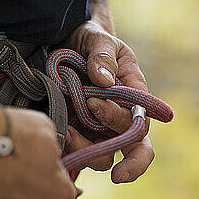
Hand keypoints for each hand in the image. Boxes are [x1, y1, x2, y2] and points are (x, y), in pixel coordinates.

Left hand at [65, 20, 154, 182]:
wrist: (66, 45)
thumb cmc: (90, 42)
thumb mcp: (98, 40)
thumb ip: (103, 56)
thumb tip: (105, 81)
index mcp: (134, 97)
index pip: (141, 125)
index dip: (125, 125)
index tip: (95, 105)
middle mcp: (121, 119)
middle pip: (127, 148)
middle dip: (105, 142)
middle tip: (80, 119)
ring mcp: (100, 131)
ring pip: (103, 158)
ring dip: (85, 151)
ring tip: (65, 131)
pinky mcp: (79, 136)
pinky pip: (79, 154)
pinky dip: (69, 149)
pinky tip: (58, 134)